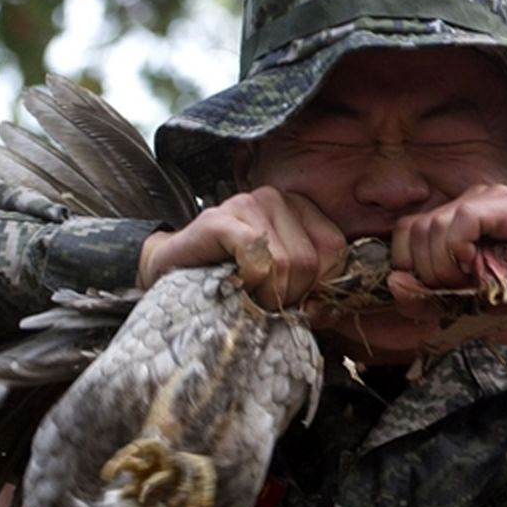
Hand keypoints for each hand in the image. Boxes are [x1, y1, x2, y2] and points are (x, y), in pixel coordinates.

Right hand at [137, 187, 346, 310]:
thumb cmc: (231, 282)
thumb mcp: (283, 289)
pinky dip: (250, 282)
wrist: (171, 275)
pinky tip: (235, 284)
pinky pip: (256, 258)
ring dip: (267, 295)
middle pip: (310, 261)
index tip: (292, 300)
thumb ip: (315, 298)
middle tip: (263, 301)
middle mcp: (276, 198)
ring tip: (247, 294)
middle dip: (290, 296)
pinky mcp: (219, 219)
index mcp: (300, 209)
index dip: (318, 287)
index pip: (335, 251)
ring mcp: (247, 203)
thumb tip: (328, 308)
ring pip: (287, 263)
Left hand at [389, 184, 506, 344]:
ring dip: (445, 265)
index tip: (436, 292)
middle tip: (460, 291)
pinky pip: (463, 218)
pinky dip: (460, 247)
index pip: (405, 232)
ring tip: (475, 283)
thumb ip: (425, 300)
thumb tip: (393, 282)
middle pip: (415, 230)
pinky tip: (478, 266)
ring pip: (434, 223)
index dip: (409, 267)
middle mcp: (469, 204)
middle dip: (428, 272)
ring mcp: (490, 201)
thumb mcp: (460, 312)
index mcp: (454, 224)